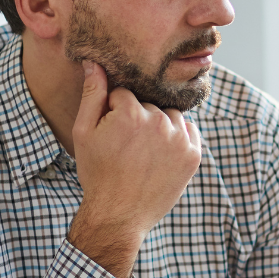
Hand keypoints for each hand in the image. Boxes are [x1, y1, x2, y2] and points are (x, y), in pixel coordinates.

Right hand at [67, 61, 202, 277]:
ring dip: (159, 126)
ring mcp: (180, 139)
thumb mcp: (85, 132)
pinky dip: (177, 138)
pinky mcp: (193, 155)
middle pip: (148, 104)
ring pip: (170, 116)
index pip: (124, 94)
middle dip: (137, 118)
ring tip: (143, 152)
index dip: (113, 113)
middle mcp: (161, 122)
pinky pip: (188, 131)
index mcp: (133, 113)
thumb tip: (95, 62)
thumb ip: (93, 94)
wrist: (119, 215)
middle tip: (126, 147)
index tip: (110, 134)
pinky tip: (161, 155)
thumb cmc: (97, 173)